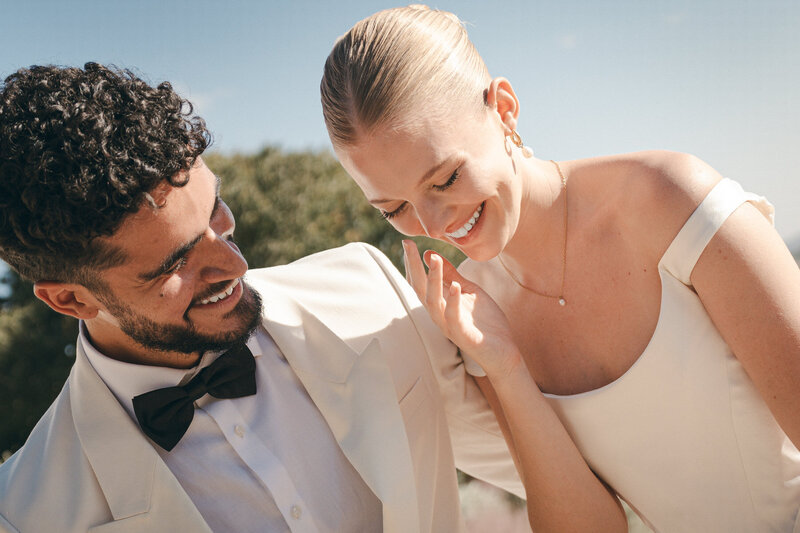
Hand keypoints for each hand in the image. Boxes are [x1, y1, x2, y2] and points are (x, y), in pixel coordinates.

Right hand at [402, 240, 522, 377]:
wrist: (502, 350)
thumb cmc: (484, 322)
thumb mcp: (468, 291)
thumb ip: (451, 275)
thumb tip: (430, 255)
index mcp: (440, 303)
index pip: (419, 281)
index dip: (412, 262)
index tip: (408, 242)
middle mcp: (439, 314)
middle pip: (419, 289)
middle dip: (413, 267)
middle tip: (409, 245)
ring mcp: (449, 326)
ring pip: (433, 302)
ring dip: (433, 280)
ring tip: (433, 259)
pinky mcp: (463, 335)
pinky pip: (453, 318)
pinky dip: (453, 301)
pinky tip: (455, 286)